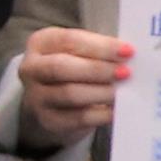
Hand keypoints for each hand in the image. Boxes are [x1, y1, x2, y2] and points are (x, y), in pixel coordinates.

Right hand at [18, 24, 132, 146]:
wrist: (51, 101)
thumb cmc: (72, 68)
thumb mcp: (78, 51)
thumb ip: (98, 50)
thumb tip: (128, 55)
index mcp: (41, 43)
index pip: (69, 40)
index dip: (100, 46)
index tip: (127, 51)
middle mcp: (31, 68)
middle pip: (62, 67)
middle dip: (97, 69)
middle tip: (125, 73)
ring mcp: (36, 97)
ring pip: (69, 93)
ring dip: (100, 92)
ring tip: (119, 92)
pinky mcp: (48, 120)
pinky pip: (77, 118)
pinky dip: (100, 114)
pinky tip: (114, 111)